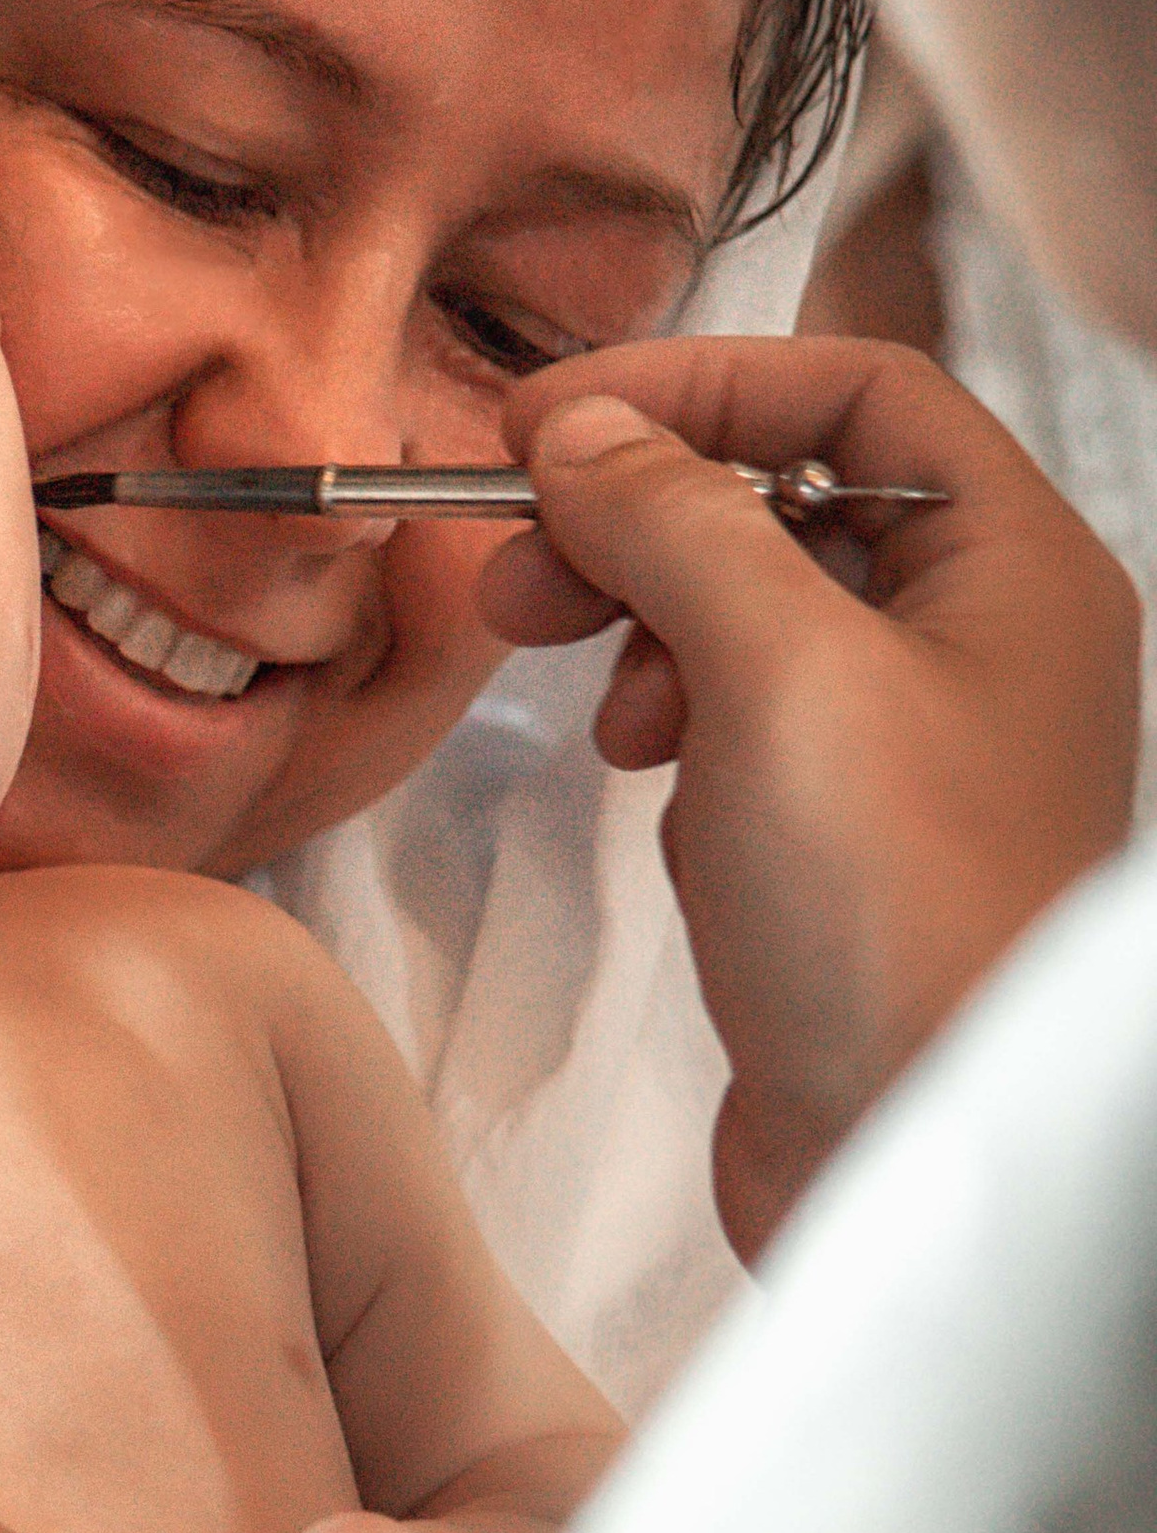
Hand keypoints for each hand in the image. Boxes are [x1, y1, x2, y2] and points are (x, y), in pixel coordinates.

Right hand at [488, 343, 1141, 1257]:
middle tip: (514, 558)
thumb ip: (676, 521)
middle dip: (641, 511)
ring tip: (566, 667)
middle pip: (792, 499)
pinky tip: (643, 777)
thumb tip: (582, 430)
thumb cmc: (892, 914)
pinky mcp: (844, 846)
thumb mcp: (776, 671)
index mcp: (1016, 567)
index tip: (544, 422)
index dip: (698, 384)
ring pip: (751, 614)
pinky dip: (671, 725)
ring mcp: (915, 748)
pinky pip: (739, 727)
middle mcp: (983, 642)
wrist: (909, 1148)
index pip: (858, 391)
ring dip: (643, 618)